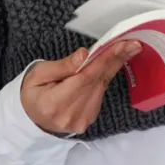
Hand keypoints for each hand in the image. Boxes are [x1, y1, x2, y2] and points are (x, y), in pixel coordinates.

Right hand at [21, 41, 141, 135]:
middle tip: (133, 44)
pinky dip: (103, 78)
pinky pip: (99, 94)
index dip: (104, 60)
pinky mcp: (88, 120)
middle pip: (97, 82)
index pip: (84, 78)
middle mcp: (70, 115)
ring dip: (112, 67)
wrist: (31, 118)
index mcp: (53, 104)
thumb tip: (84, 55)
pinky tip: (108, 65)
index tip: (121, 45)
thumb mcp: (38, 74)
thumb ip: (62, 66)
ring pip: (100, 87)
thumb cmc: (33, 92)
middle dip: (116, 59)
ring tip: (126, 49)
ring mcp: (81, 120)